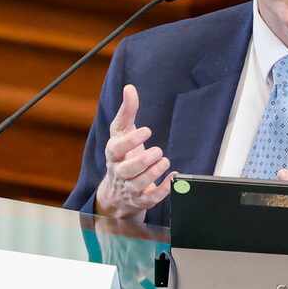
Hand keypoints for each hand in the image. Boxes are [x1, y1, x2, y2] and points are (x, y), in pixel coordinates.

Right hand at [92, 83, 172, 221]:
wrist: (116, 193)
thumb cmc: (122, 157)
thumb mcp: (122, 133)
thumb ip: (127, 111)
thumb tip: (129, 88)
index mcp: (113, 155)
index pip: (116, 149)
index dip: (130, 141)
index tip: (147, 131)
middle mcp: (119, 173)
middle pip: (126, 170)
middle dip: (142, 160)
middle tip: (158, 150)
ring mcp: (129, 188)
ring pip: (138, 184)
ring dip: (153, 173)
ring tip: (165, 161)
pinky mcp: (140, 200)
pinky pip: (150, 199)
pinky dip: (163, 190)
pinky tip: (174, 177)